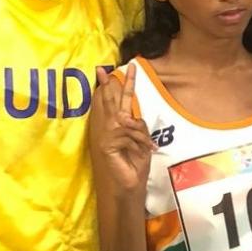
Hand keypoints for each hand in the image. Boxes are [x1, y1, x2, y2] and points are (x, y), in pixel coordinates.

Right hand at [90, 64, 154, 194]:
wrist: (130, 183)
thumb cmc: (136, 162)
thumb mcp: (143, 141)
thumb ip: (138, 127)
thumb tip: (131, 118)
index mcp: (120, 124)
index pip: (120, 100)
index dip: (122, 84)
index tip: (124, 67)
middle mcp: (110, 126)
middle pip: (112, 100)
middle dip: (113, 83)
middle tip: (112, 67)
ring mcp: (106, 135)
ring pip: (127, 121)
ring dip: (141, 136)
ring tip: (145, 148)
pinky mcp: (106, 144)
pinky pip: (127, 134)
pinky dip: (138, 143)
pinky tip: (139, 152)